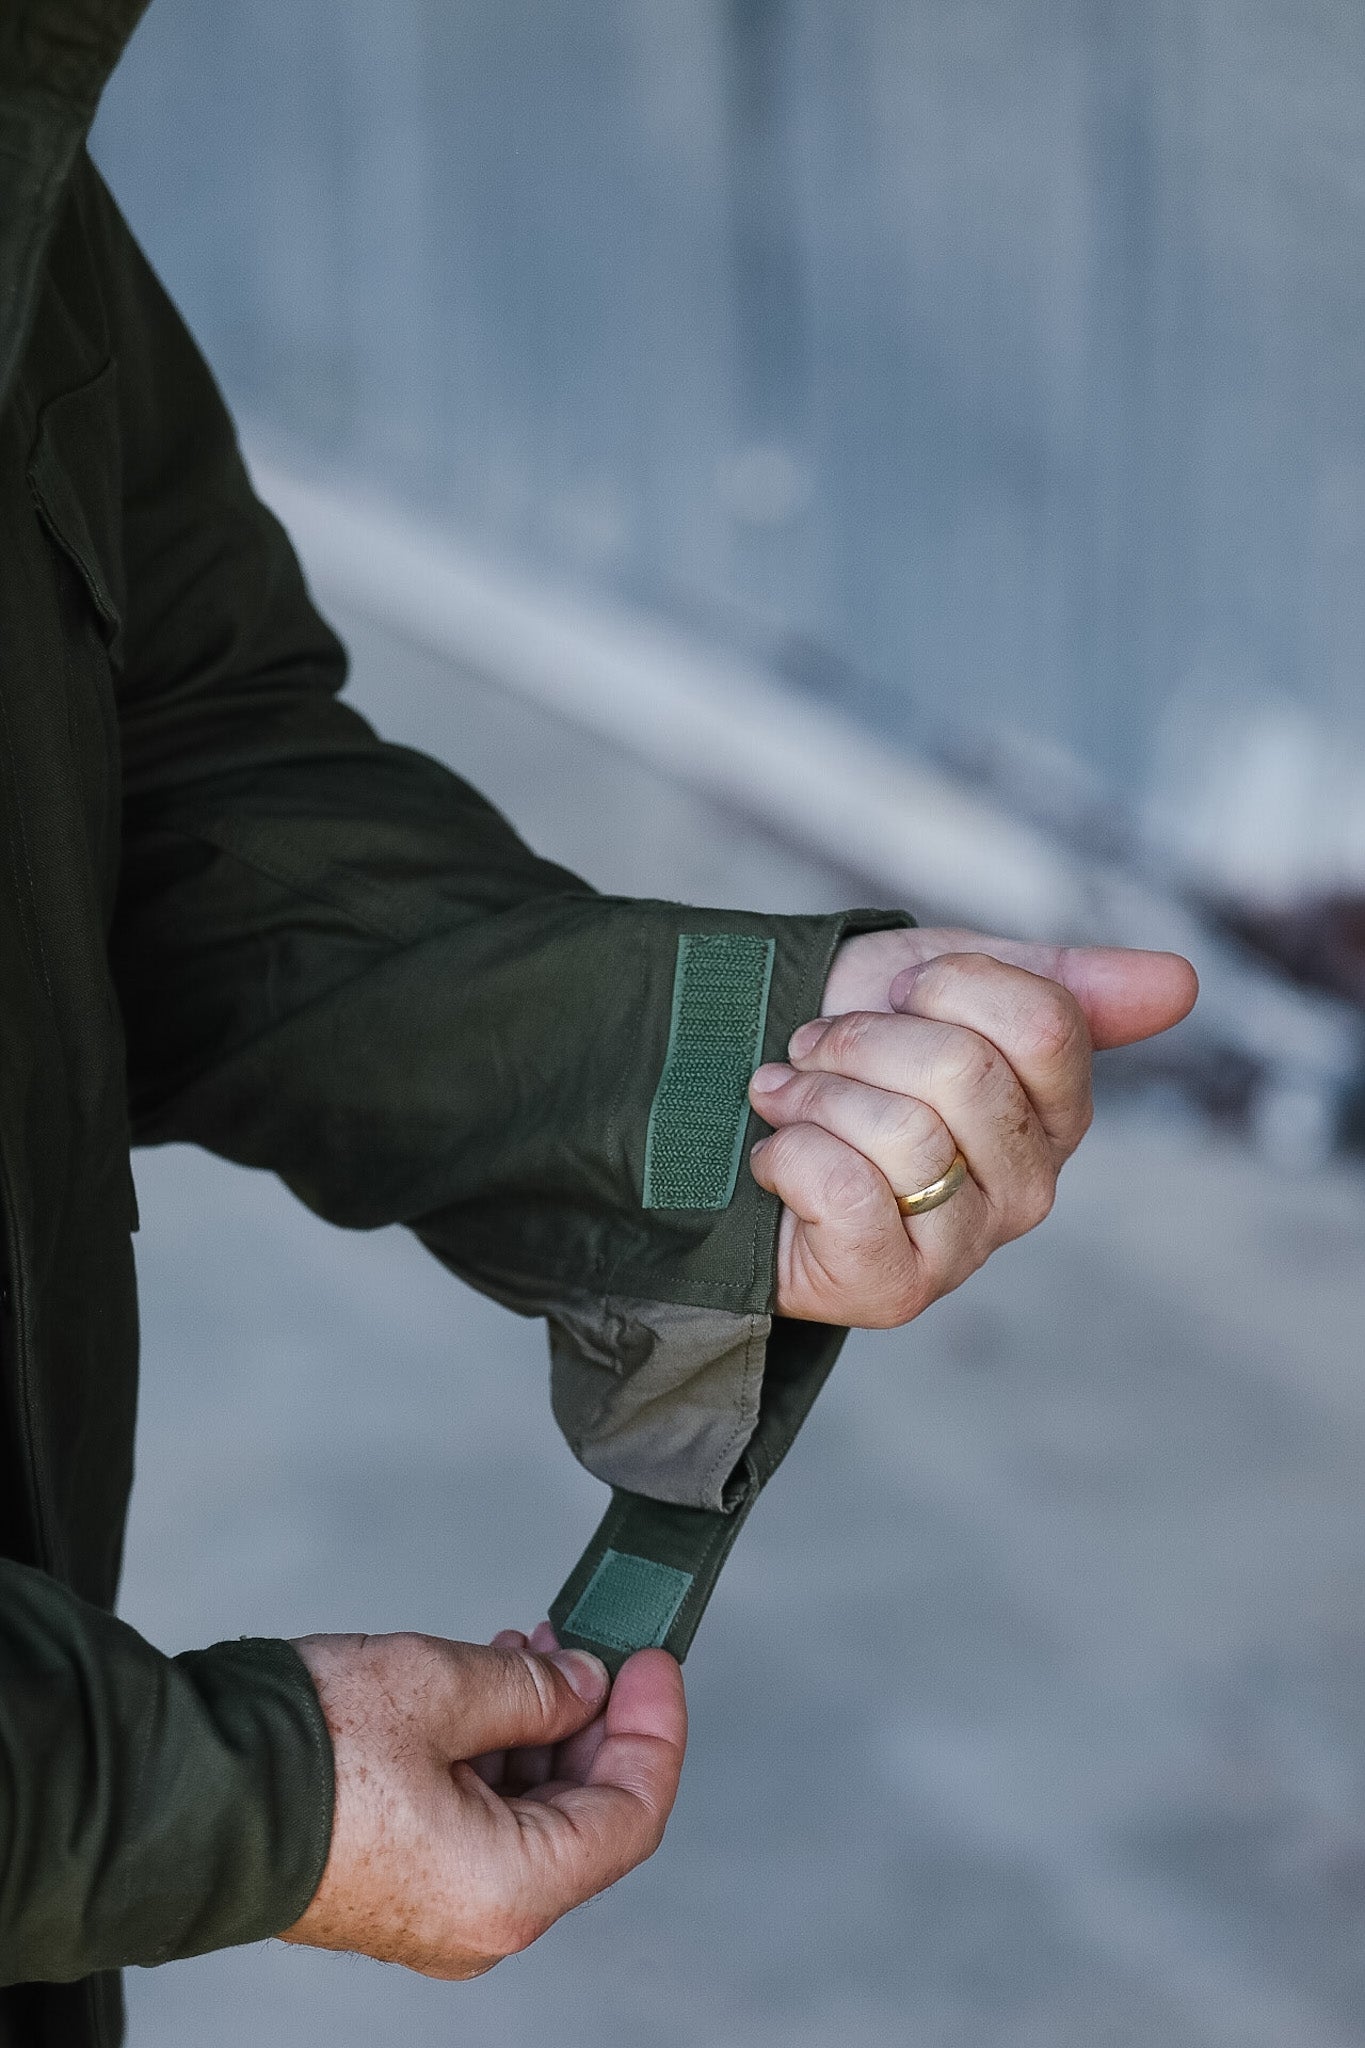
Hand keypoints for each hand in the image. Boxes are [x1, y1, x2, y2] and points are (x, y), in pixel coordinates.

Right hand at [282, 1623, 685, 1977]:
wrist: (188, 1791)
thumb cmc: (305, 1751)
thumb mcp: (442, 1688)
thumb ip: (534, 1689)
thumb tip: (584, 1685)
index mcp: (508, 1890)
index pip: (631, 1813)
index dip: (653, 1729)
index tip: (652, 1659)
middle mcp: (480, 1919)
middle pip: (582, 1817)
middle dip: (592, 1720)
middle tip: (584, 1641)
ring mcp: (435, 1906)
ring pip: (527, 1814)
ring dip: (538, 1727)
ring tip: (524, 1649)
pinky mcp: (398, 1881)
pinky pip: (477, 1820)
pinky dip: (492, 1753)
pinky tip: (482, 1687)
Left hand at [749, 926, 1197, 1325]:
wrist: (730, 1107)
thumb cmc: (855, 1048)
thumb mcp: (949, 984)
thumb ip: (1062, 982)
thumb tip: (1183, 982)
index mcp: (1058, 1110)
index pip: (1044, 1022)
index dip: (948, 984)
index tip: (902, 996)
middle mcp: (1029, 1187)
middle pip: (964, 1071)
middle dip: (863, 1038)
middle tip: (819, 1048)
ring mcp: (966, 1249)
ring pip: (900, 1132)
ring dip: (812, 1095)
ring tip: (787, 1099)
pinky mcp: (893, 1291)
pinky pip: (845, 1191)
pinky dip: (787, 1153)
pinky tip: (777, 1158)